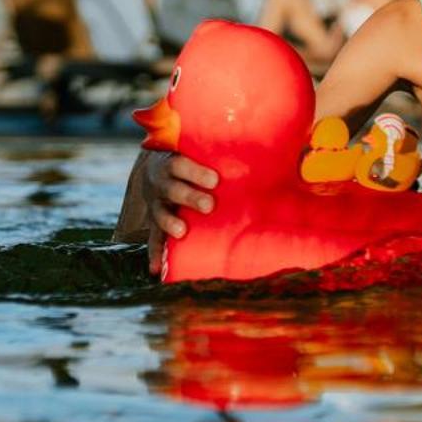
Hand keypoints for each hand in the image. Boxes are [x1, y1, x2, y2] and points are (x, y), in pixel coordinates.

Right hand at [142, 150, 218, 274]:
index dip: (196, 173)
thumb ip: (223, 155)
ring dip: (170, 222)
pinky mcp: (154, 222)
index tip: (215, 180)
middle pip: (172, 189)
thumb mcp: (197, 152)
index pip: (181, 164)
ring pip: (160, 213)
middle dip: (190, 197)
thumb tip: (268, 157)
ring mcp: (156, 204)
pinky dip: (155, 253)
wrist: (156, 169)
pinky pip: (153, 238)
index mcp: (172, 163)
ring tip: (182, 232)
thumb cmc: (191, 160)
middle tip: (210, 206)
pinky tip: (156, 269)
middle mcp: (161, 183)